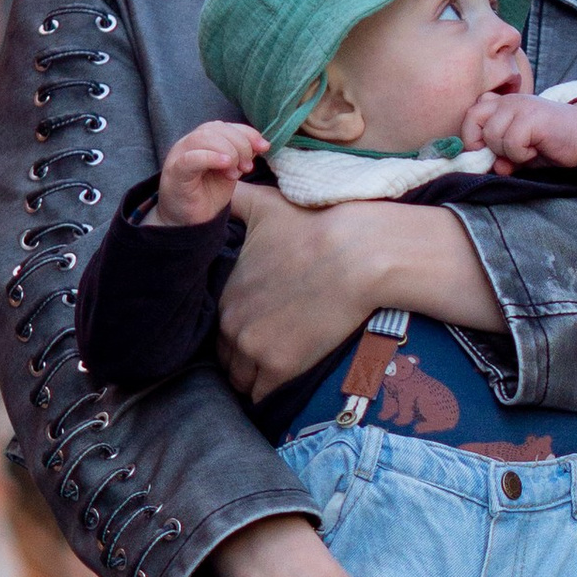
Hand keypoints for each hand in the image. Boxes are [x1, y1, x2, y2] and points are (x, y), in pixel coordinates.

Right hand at [155, 119, 268, 227]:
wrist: (191, 221)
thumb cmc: (208, 194)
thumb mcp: (231, 172)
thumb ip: (242, 156)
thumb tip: (262, 144)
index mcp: (203, 140)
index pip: (225, 126)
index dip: (247, 133)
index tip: (264, 147)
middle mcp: (189, 143)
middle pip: (215, 128)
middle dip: (239, 144)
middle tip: (247, 167)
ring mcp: (179, 155)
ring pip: (203, 138)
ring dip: (228, 152)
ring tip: (236, 172)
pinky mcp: (175, 172)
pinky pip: (190, 158)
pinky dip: (211, 157)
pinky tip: (226, 165)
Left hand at [217, 184, 504, 396]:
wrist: (357, 255)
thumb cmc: (315, 227)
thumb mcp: (265, 205)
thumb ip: (234, 198)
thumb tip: (219, 179)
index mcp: (224, 291)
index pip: (218, 327)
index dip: (238, 329)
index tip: (261, 328)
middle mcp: (230, 324)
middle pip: (227, 357)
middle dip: (244, 356)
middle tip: (271, 352)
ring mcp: (253, 349)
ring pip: (241, 381)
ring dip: (255, 378)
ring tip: (278, 372)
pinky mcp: (280, 369)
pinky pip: (262, 397)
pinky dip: (270, 395)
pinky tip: (286, 387)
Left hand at [464, 88, 576, 172]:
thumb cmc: (550, 144)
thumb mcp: (520, 153)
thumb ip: (502, 158)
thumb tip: (493, 168)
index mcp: (502, 104)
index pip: (470, 114)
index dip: (471, 137)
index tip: (486, 153)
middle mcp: (508, 101)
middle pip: (474, 120)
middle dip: (485, 144)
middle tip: (504, 154)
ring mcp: (520, 106)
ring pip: (493, 134)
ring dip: (507, 151)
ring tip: (526, 151)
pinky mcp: (533, 117)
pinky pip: (512, 142)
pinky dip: (521, 154)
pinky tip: (535, 150)